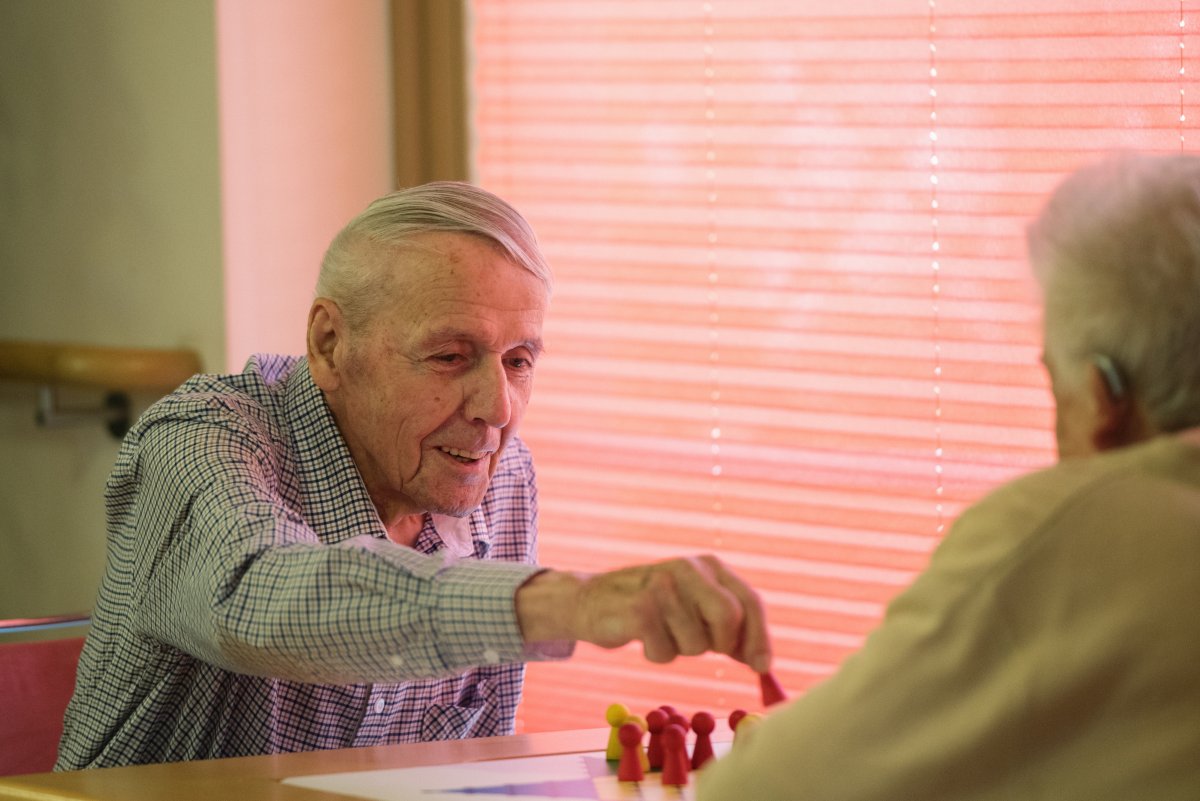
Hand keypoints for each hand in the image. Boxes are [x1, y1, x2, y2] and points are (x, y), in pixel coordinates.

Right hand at [515, 555, 771, 672]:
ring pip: (697, 643)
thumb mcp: (695, 609)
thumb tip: (762, 662)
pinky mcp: (640, 608)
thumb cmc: (651, 609)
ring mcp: (663, 585)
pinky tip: (642, 637)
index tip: (762, 667)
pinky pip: (666, 651)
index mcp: (709, 565)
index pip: (749, 601)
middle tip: (700, 646)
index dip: (760, 637)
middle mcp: (689, 568)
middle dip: (720, 643)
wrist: (590, 600)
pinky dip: (657, 654)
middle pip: (729, 618)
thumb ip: (728, 629)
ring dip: (680, 649)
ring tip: (660, 632)